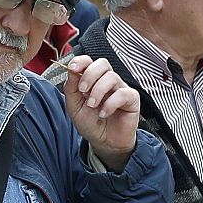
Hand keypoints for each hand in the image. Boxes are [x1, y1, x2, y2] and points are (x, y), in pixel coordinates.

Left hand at [59, 55, 140, 172]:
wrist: (103, 142)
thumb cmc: (90, 122)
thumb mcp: (74, 106)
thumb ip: (71, 88)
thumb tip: (71, 71)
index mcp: (92, 79)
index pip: (89, 61)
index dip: (81, 61)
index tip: (72, 68)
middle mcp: (107, 81)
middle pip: (102, 64)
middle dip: (90, 74)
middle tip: (82, 91)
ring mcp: (120, 88)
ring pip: (112, 77)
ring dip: (98, 91)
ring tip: (92, 106)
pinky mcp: (131, 100)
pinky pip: (123, 94)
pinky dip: (111, 103)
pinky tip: (103, 114)